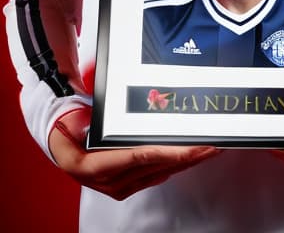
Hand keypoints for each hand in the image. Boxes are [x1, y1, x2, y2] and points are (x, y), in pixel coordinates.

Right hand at [49, 108, 220, 200]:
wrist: (62, 150)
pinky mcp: (131, 183)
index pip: (141, 156)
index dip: (170, 153)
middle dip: (189, 155)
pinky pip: (160, 173)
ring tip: (212, 148)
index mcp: (94, 166)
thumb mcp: (70, 121)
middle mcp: (111, 180)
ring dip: (189, 160)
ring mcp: (122, 185)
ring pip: (163, 171)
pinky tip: (195, 156)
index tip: (194, 148)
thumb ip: (81, 117)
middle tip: (214, 144)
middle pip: (158, 165)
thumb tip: (91, 105)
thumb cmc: (68, 132)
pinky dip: (179, 164)